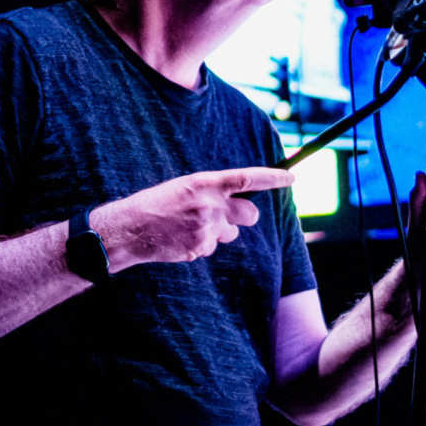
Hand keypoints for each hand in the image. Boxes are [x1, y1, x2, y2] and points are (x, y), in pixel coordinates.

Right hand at [92, 167, 295, 271]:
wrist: (132, 227)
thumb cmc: (159, 203)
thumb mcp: (186, 187)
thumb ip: (213, 192)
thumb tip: (237, 203)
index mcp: (206, 183)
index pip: (248, 178)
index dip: (273, 178)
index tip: (292, 177)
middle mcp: (210, 204)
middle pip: (250, 214)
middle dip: (244, 217)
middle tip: (226, 216)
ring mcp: (206, 228)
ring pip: (230, 234)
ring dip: (218, 232)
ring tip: (189, 226)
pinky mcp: (199, 247)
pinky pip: (211, 247)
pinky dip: (200, 244)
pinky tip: (181, 238)